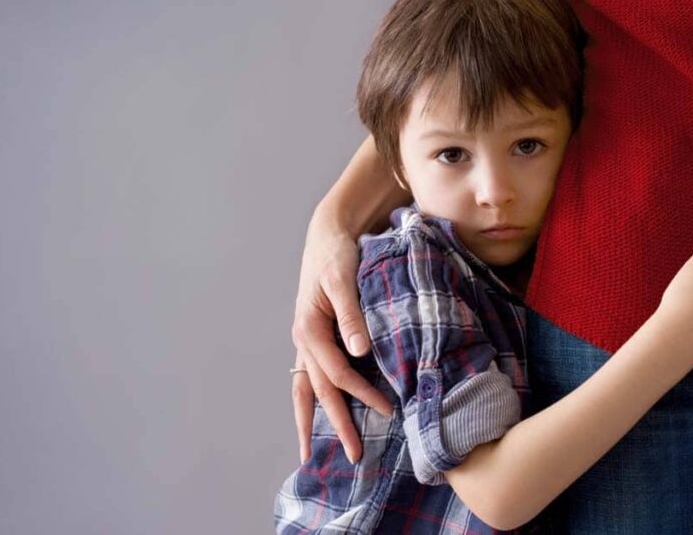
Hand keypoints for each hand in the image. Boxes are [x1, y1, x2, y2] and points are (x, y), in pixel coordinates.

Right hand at [291, 211, 392, 463]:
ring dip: (312, 421)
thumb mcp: (343, 279)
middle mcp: (304, 340)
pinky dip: (313, 400)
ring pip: (306, 390)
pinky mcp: (315, 339)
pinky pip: (310, 377)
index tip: (388, 410)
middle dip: (335, 425)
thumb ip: (351, 314)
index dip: (361, 394)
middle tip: (353, 457)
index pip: (336, 373)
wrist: (327, 234)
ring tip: (310, 453)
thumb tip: (359, 351)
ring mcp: (307, 342)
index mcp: (309, 329)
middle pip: (318, 391)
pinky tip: (318, 417)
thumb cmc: (337, 254)